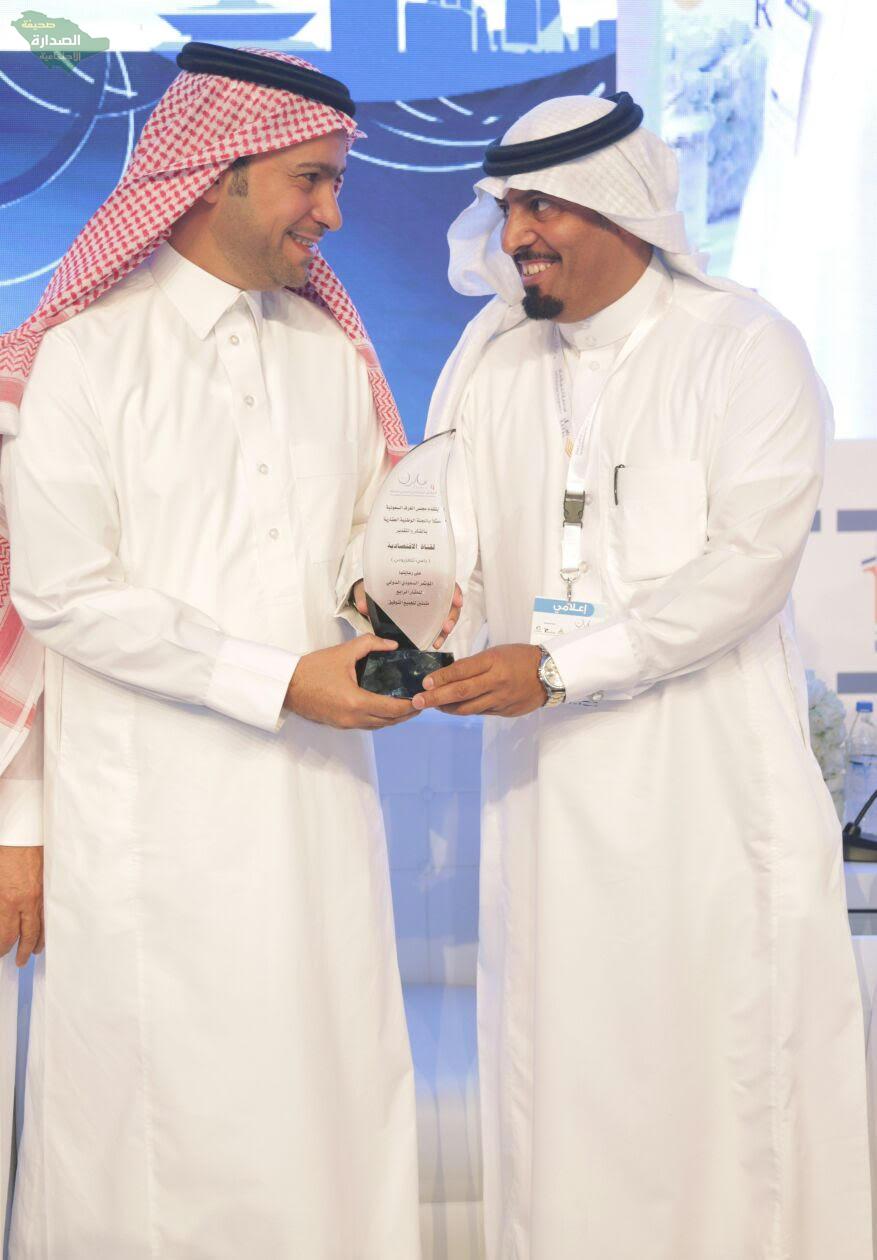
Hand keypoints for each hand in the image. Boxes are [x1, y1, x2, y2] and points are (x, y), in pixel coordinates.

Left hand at [0, 845, 43, 966]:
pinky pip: (49, 912)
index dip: (2, 949)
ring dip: (37, 942)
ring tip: (35, 951)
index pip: (6, 936)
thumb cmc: (4, 853)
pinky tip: (46, 930)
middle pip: (26, 935)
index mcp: (7, 901)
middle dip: (22, 951)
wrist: (21, 831)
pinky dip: (48, 925)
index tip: (1, 954)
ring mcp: (39, 894)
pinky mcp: (47, 885)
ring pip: (41, 926)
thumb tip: (0, 920)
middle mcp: (25, 901)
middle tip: (20, 962)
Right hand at [285, 635, 416, 729]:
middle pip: (389, 721)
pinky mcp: (340, 724)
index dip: (410, 706)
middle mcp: (353, 718)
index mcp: (356, 702)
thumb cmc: (312, 669)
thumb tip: (392, 645)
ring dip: (394, 718)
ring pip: (379, 725)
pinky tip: (386, 708)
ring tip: (407, 706)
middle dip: (407, 713)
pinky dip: (380, 719)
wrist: (286, 686)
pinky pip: (367, 725)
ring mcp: (346, 724)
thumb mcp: (343, 652)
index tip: (422, 698)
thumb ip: (370, 644)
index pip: (392, 709)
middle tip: (421, 702)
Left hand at [351, 580, 462, 649]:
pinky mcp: (426, 622)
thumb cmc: (377, 588)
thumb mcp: (372, 588)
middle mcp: (430, 594)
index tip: (457, 600)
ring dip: (445, 629)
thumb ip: (367, 595)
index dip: (454, 591)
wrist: (372, 598)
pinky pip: (437, 628)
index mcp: (422, 579)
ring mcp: (430, 609)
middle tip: (447, 626)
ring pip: (446, 617)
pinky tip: (434, 644)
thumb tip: (362, 606)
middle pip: (449, 602)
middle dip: (451, 615)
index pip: (445, 582)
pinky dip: (437, 636)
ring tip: (438, 640)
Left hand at [412, 644, 545, 717]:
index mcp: (493, 661)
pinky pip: (480, 712)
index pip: (461, 670)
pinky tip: (453, 708)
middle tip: (418, 701)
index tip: (424, 683)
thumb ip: (474, 665)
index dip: (441, 678)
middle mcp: (496, 681)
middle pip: (461, 692)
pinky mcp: (504, 711)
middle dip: (436, 697)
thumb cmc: (519, 658)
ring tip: (433, 706)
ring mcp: (500, 699)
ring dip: (447, 708)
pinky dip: (464, 710)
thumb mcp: (496, 653)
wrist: (549, 674)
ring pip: (468, 707)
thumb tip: (449, 675)